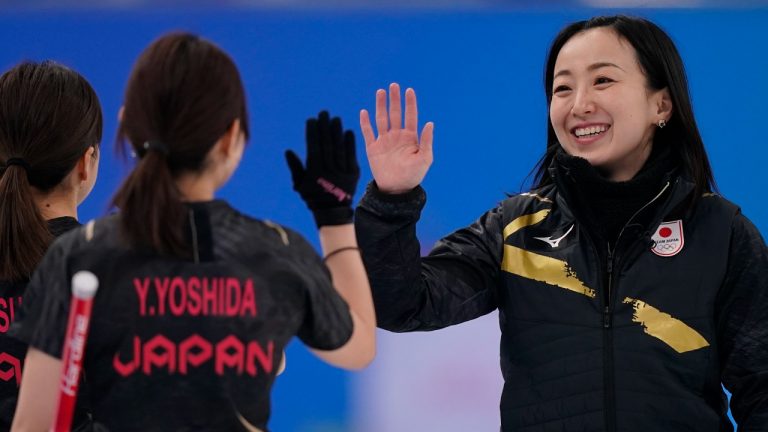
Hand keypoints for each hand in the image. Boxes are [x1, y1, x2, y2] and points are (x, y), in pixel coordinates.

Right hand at [285, 111, 359, 226]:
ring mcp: (342, 172)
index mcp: (314, 172)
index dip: (313, 132)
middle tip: (324, 113)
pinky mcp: (353, 174)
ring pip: (339, 148)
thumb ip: (295, 167)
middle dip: (325, 127)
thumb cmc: (312, 196)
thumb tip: (288, 151)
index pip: (313, 147)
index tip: (312, 120)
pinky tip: (349, 131)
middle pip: (327, 144)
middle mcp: (329, 170)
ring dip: (338, 132)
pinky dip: (351, 144)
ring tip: (336, 119)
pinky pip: (352, 156)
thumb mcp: (299, 184)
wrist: (332, 211)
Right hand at [360, 83, 433, 193]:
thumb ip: (426, 141)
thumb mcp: (425, 159)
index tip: (409, 90)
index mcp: (410, 137)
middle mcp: (397, 136)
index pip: (410, 116)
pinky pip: (368, 133)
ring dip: (381, 106)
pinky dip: (365, 123)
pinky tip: (364, 111)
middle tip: (394, 85)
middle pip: (395, 113)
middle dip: (394, 100)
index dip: (410, 103)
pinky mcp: (373, 148)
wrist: (396, 190)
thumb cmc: (413, 175)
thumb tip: (430, 123)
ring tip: (380, 92)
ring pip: (381, 119)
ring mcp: (384, 141)